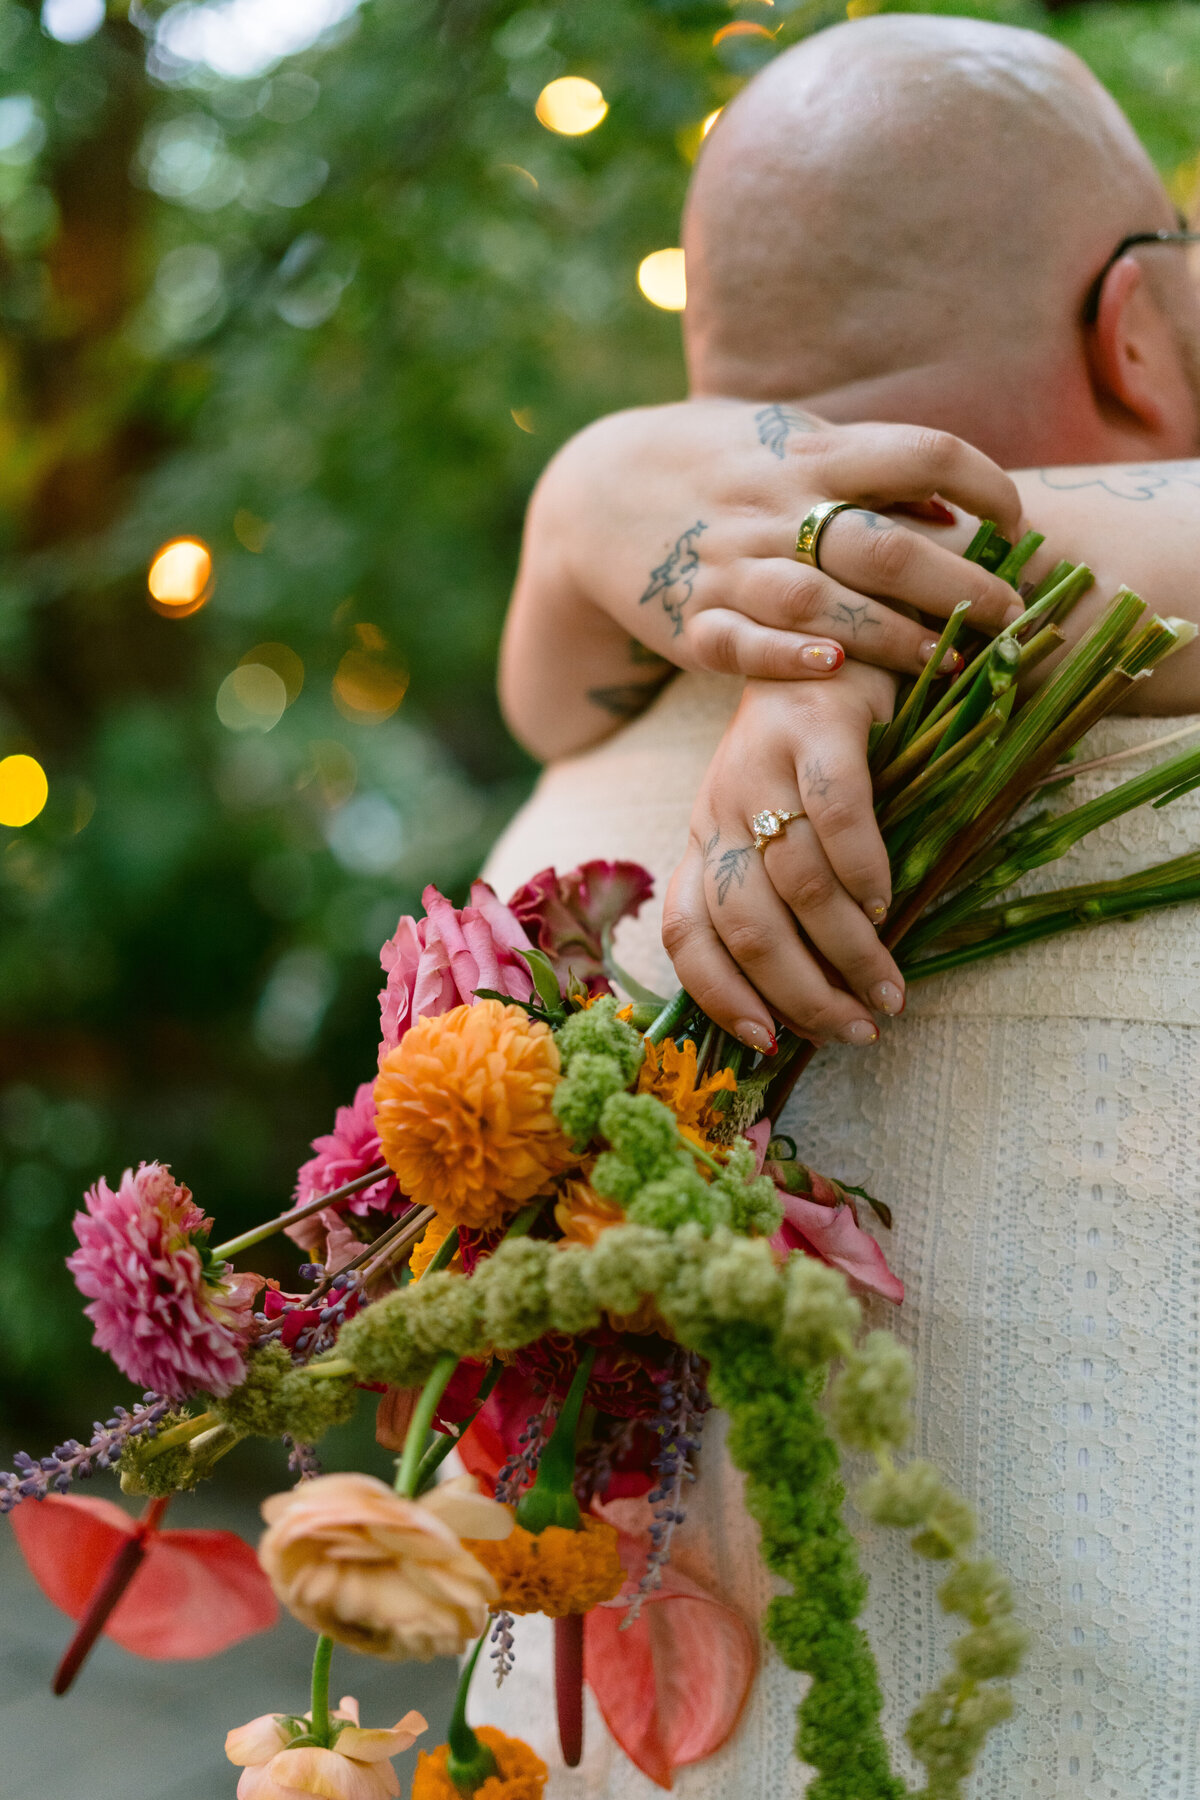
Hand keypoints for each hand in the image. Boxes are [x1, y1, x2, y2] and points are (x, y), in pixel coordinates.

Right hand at [501, 396, 1024, 761]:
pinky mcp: (689, 622)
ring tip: (948, 661)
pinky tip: (835, 671)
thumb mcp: (787, 441)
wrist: (591, 496)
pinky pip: (740, 646)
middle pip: (884, 545)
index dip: (985, 481)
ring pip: (821, 603)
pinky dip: (788, 658)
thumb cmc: (714, 465)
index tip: (1015, 521)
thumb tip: (953, 503)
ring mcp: (728, 568)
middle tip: (1010, 615)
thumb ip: (867, 467)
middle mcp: (774, 510)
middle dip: (957, 584)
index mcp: (810, 455)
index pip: (922, 451)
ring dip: (892, 637)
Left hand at [662, 664, 900, 1047]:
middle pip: (743, 924)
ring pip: (796, 884)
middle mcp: (719, 806)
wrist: (837, 634)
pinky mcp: (816, 726)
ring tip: (888, 992)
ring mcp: (762, 763)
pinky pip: (836, 815)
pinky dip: (865, 870)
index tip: (769, 1044)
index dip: (719, 995)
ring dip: (847, 952)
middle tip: (854, 1031)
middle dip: (799, 993)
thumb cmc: (816, 753)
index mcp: (705, 837)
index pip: (687, 933)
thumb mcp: (777, 823)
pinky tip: (889, 903)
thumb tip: (810, 998)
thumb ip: (779, 894)